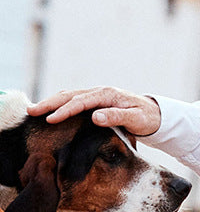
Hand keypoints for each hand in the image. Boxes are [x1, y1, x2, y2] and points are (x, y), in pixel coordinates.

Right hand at [28, 87, 161, 136]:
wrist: (154, 113)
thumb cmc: (146, 118)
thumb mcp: (136, 119)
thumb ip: (117, 117)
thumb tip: (95, 117)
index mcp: (107, 95)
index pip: (80, 102)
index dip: (64, 111)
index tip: (51, 120)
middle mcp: (99, 92)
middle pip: (69, 95)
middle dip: (49, 103)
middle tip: (32, 112)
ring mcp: (96, 95)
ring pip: (68, 96)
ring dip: (51, 102)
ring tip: (34, 111)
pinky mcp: (95, 101)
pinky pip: (73, 100)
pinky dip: (60, 104)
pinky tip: (50, 111)